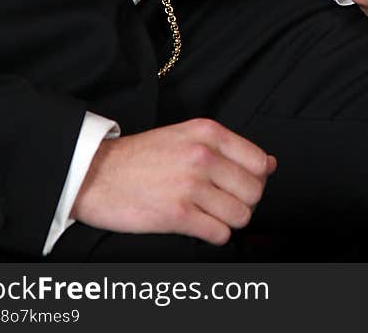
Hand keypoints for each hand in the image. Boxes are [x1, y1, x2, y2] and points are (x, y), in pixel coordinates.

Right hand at [72, 119, 276, 245]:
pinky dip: (214, 234)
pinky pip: (219, 233)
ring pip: (241, 215)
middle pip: (254, 191)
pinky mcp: (177, 214)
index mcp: (209, 133)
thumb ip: (230, 149)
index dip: (255, 179)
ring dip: (229, 220)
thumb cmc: (144, 156)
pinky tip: (198, 224)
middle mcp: (204, 156)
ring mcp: (191, 185)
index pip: (260, 162)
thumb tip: (270, 164)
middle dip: (244, 202)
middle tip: (223, 202)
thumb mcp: (189, 137)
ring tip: (209, 214)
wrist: (97, 173)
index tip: (240, 184)